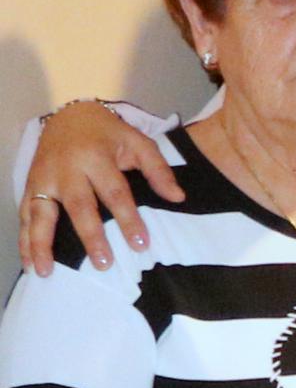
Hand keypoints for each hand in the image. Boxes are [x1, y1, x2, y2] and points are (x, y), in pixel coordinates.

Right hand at [20, 99, 182, 273]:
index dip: (128, 219)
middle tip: (104, 264)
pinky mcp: (30, 186)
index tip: (141, 244)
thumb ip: (158, 170)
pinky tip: (30, 263)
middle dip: (91, 236)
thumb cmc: (109, 135)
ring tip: (47, 271)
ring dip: (42, 244)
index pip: (115, 192)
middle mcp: (66, 169)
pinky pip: (25, 216)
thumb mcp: (138, 142)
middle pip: (79, 206)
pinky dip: (25, 240)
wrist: (70, 116)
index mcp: (96, 157)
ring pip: (41, 214)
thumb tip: (178, 198)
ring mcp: (43, 179)